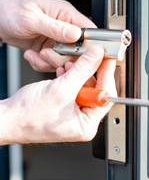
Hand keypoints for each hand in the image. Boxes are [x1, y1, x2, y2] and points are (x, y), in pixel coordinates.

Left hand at [0, 0, 95, 71]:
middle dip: (64, 57)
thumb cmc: (12, 10)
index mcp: (66, 14)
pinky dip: (42, 64)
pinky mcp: (49, 49)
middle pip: (79, 50)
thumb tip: (76, 34)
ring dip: (51, 62)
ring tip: (38, 54)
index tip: (80, 55)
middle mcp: (65, 27)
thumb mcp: (32, 18)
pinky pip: (53, 63)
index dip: (89, 45)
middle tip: (48, 54)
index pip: (89, 31)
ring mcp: (57, 40)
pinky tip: (32, 55)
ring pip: (66, 59)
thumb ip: (55, 27)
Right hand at [0, 45, 116, 144]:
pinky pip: (73, 86)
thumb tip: (97, 55)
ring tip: (68, 64)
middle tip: (89, 56)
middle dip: (88, 71)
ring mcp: (73, 112)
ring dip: (76, 71)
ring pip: (83, 84)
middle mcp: (82, 120)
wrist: (7, 118)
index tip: (107, 58)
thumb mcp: (61, 89)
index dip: (107, 74)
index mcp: (87, 124)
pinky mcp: (65, 105)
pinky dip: (69, 76)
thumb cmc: (28, 116)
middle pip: (96, 88)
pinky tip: (61, 71)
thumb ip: (82, 69)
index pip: (106, 95)